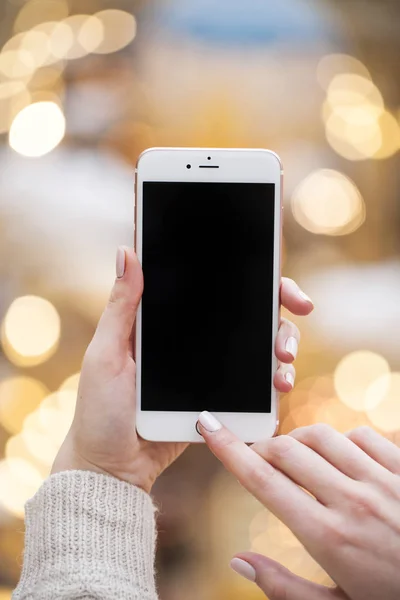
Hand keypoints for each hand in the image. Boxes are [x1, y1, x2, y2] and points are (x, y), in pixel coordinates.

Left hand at [52, 246, 312, 492]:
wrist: (115, 468)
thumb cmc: (101, 410)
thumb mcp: (107, 353)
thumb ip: (121, 307)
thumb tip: (127, 252)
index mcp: (168, 322)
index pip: (214, 289)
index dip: (247, 277)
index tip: (275, 278)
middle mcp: (195, 341)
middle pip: (249, 314)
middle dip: (280, 310)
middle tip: (300, 309)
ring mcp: (212, 370)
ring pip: (260, 347)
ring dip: (283, 346)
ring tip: (282, 362)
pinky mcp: (221, 399)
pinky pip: (255, 384)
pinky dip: (274, 381)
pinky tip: (279, 385)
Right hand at [198, 419, 399, 599]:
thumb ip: (283, 587)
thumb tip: (238, 561)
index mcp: (328, 537)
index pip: (262, 481)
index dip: (228, 450)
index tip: (208, 427)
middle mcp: (352, 501)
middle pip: (287, 449)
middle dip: (262, 446)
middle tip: (257, 457)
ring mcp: (384, 481)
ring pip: (323, 436)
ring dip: (300, 442)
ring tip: (297, 460)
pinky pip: (364, 435)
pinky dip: (343, 442)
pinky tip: (343, 461)